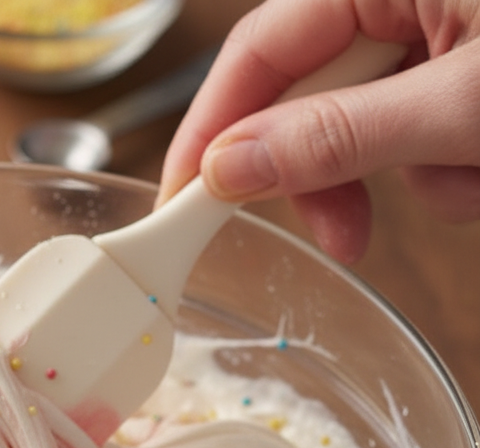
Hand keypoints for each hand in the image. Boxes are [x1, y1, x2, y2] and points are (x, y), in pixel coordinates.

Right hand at [158, 0, 479, 262]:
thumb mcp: (461, 103)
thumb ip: (339, 136)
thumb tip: (227, 169)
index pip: (257, 51)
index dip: (212, 132)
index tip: (183, 204)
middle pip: (309, 96)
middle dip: (334, 174)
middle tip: (342, 236)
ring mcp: (438, 25)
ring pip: (368, 124)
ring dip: (411, 175)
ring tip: (470, 179)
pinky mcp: (466, 62)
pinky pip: (419, 126)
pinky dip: (449, 163)